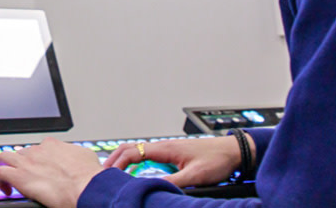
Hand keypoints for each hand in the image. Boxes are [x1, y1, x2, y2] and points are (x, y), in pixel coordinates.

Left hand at [0, 138, 102, 207]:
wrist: (86, 187)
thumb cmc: (89, 176)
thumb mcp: (85, 157)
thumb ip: (74, 155)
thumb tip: (77, 160)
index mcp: (52, 145)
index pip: (39, 148)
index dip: (38, 160)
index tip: (41, 170)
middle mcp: (38, 150)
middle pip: (22, 153)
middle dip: (24, 165)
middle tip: (28, 178)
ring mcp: (27, 162)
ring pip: (6, 157)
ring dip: (8, 168)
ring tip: (11, 182)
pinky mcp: (20, 176)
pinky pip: (1, 173)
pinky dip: (1, 181)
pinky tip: (7, 191)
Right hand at [102, 136, 244, 188]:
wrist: (234, 151)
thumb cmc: (217, 159)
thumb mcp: (195, 176)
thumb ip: (173, 182)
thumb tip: (152, 189)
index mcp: (165, 148)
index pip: (132, 152)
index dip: (117, 163)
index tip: (109, 175)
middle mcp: (163, 147)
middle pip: (130, 149)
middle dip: (114, 160)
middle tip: (102, 174)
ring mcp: (167, 150)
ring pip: (138, 152)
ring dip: (123, 161)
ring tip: (113, 174)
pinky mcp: (173, 156)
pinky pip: (148, 158)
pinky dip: (135, 164)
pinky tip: (135, 174)